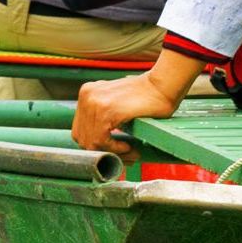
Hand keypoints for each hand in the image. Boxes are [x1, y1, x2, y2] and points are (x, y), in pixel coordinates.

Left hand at [72, 56, 194, 151]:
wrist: (162, 86)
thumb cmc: (147, 99)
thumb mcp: (117, 106)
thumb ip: (104, 120)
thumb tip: (98, 149)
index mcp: (87, 93)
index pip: (80, 129)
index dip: (95, 145)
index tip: (112, 154)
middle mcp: (86, 95)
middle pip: (81, 137)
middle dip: (102, 152)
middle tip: (124, 156)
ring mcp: (93, 101)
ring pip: (91, 142)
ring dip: (111, 152)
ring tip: (130, 152)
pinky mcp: (105, 110)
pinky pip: (100, 140)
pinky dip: (114, 149)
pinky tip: (128, 146)